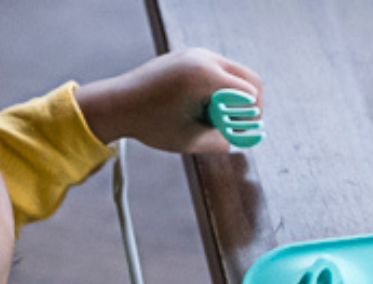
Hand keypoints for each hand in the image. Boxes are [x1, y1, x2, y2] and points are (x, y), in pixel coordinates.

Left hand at [75, 47, 262, 153]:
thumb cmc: (151, 124)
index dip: (253, 116)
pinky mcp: (188, 56)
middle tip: (241, 125)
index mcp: (206, 78)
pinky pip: (217, 69)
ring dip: (234, 96)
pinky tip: (205, 106)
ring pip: (233, 72)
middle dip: (248, 104)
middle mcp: (204, 58)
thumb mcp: (190, 140)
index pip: (249, 93)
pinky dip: (219, 88)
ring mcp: (196, 53)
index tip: (247, 133)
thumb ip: (220, 141)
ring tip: (216, 118)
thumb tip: (240, 140)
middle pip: (247, 78)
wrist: (119, 104)